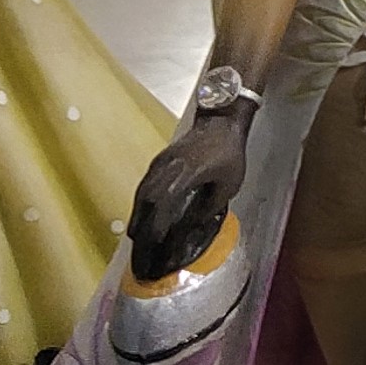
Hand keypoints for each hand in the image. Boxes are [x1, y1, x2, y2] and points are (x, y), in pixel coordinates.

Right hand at [128, 104, 253, 281]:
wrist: (220, 121)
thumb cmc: (228, 152)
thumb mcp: (229, 183)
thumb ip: (211, 205)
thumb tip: (196, 224)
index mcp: (187, 173)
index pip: (165, 202)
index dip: (158, 223)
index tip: (155, 240)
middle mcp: (168, 167)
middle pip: (147, 199)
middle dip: (142, 223)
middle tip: (139, 243)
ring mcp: (161, 162)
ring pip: (143, 191)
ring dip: (138, 213)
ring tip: (135, 233)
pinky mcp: (159, 160)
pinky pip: (145, 184)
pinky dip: (142, 201)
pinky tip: (142, 212)